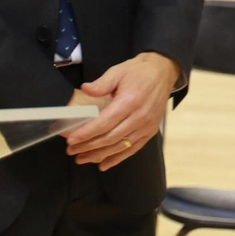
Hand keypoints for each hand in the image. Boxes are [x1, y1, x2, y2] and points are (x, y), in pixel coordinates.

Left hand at [62, 53, 180, 170]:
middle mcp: (139, 117)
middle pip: (110, 138)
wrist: (162, 72)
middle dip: (89, 146)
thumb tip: (85, 89)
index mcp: (129, 102)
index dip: (87, 133)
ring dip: (100, 155)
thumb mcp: (117, 71)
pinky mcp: (150, 131)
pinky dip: (118, 158)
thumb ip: (101, 83)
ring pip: (120, 146)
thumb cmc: (138, 72)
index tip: (72, 140)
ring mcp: (146, 126)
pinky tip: (104, 164)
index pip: (104, 123)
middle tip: (71, 151)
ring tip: (82, 159)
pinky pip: (133, 148)